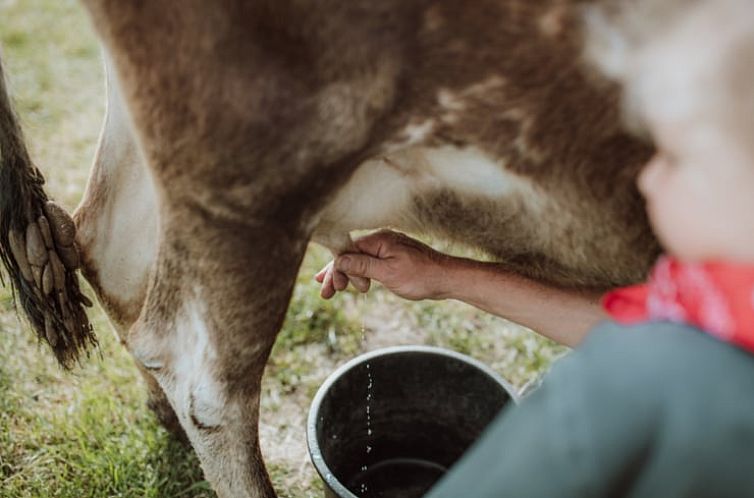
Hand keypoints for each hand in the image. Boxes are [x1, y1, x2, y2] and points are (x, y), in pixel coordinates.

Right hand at [315, 230, 452, 300]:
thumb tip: (338, 260)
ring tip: (335, 290)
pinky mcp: (392, 256)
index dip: (335, 270)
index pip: (346, 251)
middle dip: (336, 273)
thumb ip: (362, 265)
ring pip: (358, 258)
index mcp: (378, 240)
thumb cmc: (421, 276)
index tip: (332, 289)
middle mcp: (380, 239)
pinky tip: (353, 282)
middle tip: (325, 294)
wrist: (447, 278)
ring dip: (347, 274)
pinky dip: (359, 272)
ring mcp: (387, 247)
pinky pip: (369, 262)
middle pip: (349, 254)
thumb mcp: (388, 273)